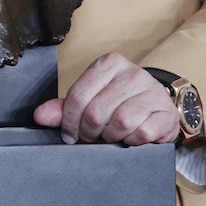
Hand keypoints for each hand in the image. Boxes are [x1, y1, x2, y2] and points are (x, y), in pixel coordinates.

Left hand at [33, 53, 178, 145]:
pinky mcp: (166, 113)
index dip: (70, 122)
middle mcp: (132, 73)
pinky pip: (142, 133)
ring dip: (110, 137)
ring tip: (109, 137)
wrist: (157, 109)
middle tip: (90, 138)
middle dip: (88, 132)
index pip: (78, 95)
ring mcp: (152, 91)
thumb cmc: (120, 104)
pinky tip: (130, 138)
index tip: (70, 134)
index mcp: (108, 64)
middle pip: (96, 111)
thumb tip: (40, 116)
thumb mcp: (90, 100)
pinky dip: (131, 141)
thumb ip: (64, 108)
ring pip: (120, 122)